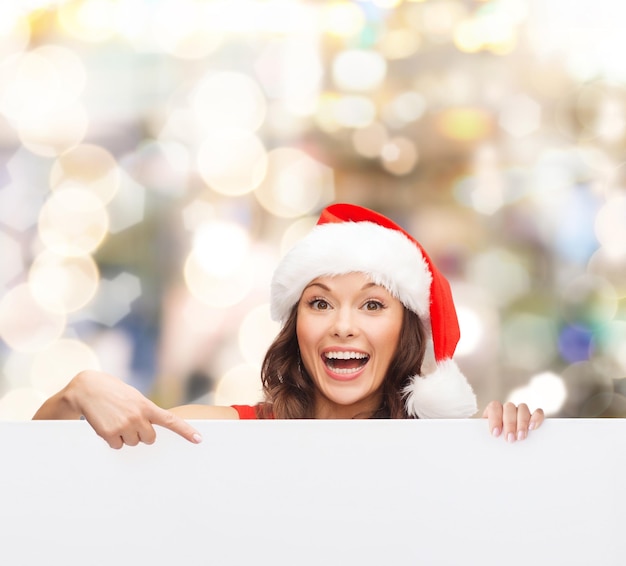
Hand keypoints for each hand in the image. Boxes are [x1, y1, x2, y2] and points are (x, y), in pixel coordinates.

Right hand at [66, 371, 202, 448]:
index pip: (171, 421)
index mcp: (147, 406)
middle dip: (141, 433)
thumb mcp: (134, 397)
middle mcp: (138, 417)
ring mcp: (124, 426)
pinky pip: (117, 446)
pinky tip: (107, 425)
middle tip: (129, 420)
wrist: (88, 388)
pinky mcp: (109, 434)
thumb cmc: (114, 392)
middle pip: (149, 439)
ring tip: (116, 419)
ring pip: (132, 443)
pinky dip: (112, 439)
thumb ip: (145, 411)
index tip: (198, 439)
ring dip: (125, 435)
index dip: (185, 431)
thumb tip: (150, 431)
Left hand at [482, 401, 543, 441]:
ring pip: (522, 408)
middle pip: (509, 407)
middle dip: (510, 424)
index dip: (495, 419)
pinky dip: (536, 418)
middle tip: (510, 438)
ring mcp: (521, 412)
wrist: (502, 447)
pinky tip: (533, 428)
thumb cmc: (494, 441)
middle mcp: (507, 409)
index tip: (496, 433)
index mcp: (494, 411)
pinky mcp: (534, 418)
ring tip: (521, 437)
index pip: (494, 407)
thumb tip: (488, 440)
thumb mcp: (489, 438)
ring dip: (522, 422)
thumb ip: (488, 437)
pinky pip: (538, 412)